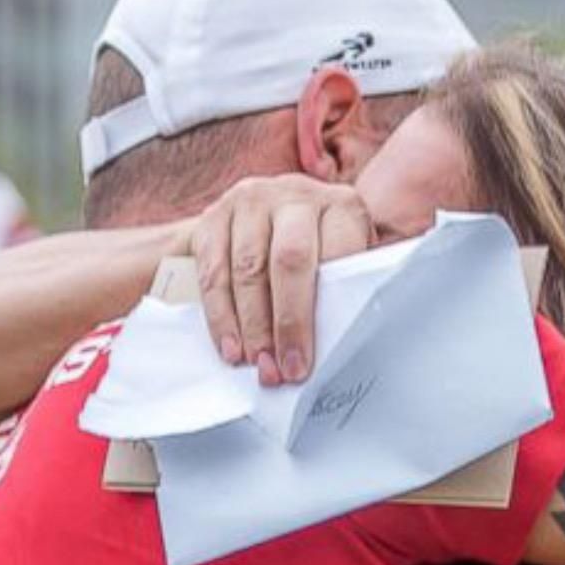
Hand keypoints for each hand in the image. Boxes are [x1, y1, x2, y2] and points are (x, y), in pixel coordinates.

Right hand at [185, 175, 374, 385]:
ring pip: (248, 268)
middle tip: (281, 368)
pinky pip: (214, 271)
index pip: (337, 254)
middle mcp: (295, 196)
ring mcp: (252, 201)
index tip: (311, 358)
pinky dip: (220, 315)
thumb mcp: (342, 260)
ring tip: (256, 363)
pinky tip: (230, 346)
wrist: (259, 219)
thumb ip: (347, 288)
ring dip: (251, 325)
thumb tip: (350, 341)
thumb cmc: (313, 253)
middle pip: (290, 260)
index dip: (323, 311)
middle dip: (285, 322)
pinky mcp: (214, 216)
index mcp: (340, 206)